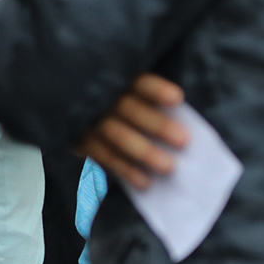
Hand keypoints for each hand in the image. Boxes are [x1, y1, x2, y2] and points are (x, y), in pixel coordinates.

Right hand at [78, 74, 188, 189]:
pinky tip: (145, 182)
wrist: (77, 112)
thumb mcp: (137, 96)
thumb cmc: (126, 105)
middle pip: (129, 109)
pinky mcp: (80, 141)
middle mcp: (102, 98)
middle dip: (157, 125)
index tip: (177, 98)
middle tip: (183, 140)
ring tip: (169, 167)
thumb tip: (185, 120)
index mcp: (120, 80)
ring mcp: (89, 120)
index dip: (156, 89)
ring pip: (117, 135)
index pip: (139, 82)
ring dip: (144, 152)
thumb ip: (156, 103)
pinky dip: (125, 170)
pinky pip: (104, 156)